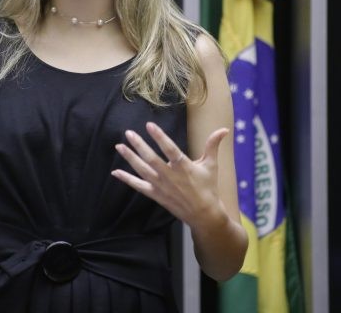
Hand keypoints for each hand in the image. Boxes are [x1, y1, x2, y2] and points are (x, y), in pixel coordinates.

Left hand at [112, 122, 228, 227]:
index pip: (169, 149)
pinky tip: (115, 172)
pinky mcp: (156, 195)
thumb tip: (225, 129)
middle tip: (128, 133)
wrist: (204, 215)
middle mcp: (170, 176)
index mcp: (183, 167)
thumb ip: (213, 146)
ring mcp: (161, 186)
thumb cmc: (208, 188)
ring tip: (119, 146)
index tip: (149, 125)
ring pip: (142, 170)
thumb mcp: (211, 165)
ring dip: (129, 158)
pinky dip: (127, 179)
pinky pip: (138, 186)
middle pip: (151, 158)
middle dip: (138, 145)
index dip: (159, 137)